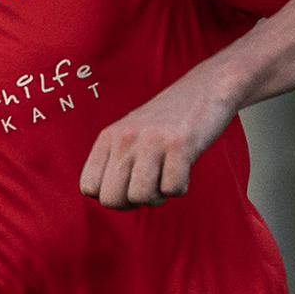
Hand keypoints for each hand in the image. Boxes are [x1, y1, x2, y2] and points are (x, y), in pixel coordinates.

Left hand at [79, 69, 236, 208]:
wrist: (206, 89)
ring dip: (157, 197)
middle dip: (132, 203)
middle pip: (111, 199)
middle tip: (149, 186)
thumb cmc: (167, 122)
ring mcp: (151, 140)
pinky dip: (180, 186)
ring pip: (139, 196)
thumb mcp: (129, 134)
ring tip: (165, 178)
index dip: (110, 195)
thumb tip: (107, 199)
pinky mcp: (179, 143)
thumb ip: (113, 162)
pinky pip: (172, 189)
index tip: (128, 186)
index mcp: (108, 137)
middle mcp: (125, 137)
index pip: (88, 187)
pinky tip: (182, 168)